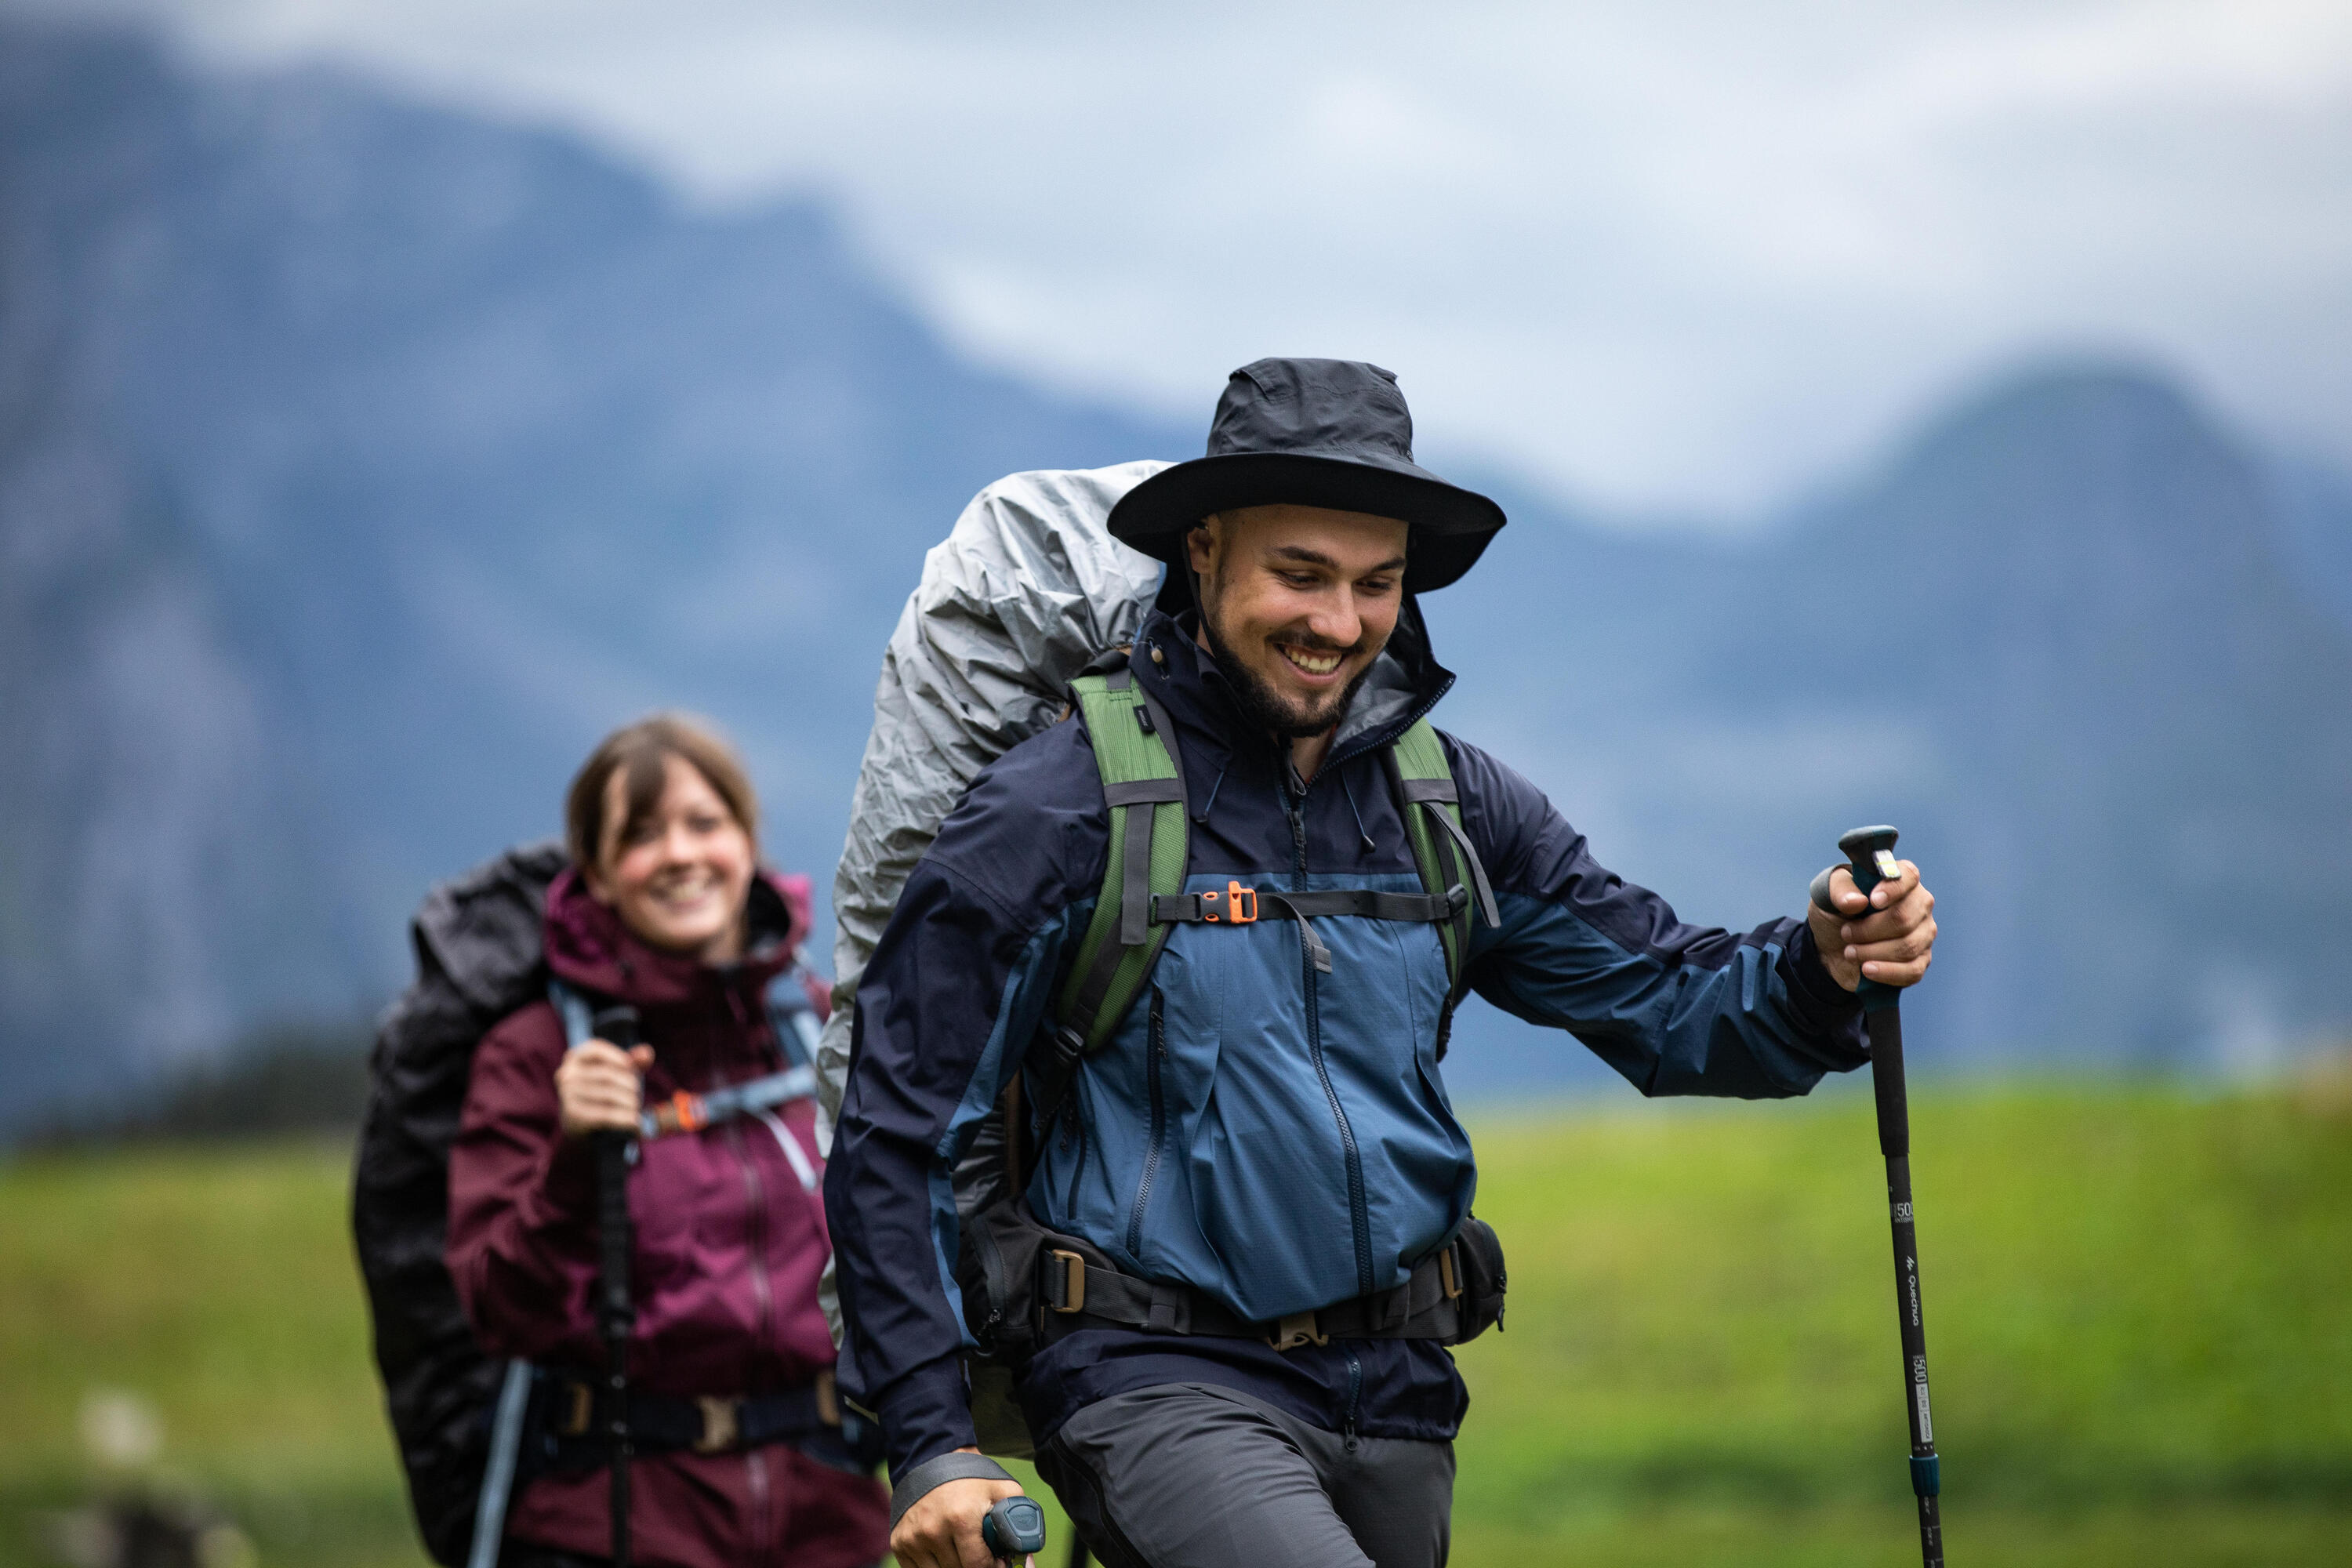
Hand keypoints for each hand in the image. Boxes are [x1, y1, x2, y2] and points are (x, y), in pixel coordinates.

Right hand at [555, 1040, 654, 1137]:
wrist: (577, 1122)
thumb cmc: (600, 1090)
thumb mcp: (614, 1072)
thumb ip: (631, 1061)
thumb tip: (647, 1053)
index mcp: (575, 1058)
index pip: (595, 1049)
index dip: (617, 1056)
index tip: (632, 1067)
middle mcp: (567, 1074)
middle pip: (607, 1074)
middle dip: (629, 1084)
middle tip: (637, 1093)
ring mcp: (568, 1094)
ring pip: (609, 1095)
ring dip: (629, 1102)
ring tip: (636, 1107)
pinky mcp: (574, 1114)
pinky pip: (605, 1114)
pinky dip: (624, 1118)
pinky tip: (636, 1122)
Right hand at [891, 1454, 1031, 1567]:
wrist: (931, 1461)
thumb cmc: (971, 1479)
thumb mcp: (1002, 1489)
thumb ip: (1019, 1517)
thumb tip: (1025, 1552)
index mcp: (960, 1518)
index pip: (977, 1566)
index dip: (991, 1567)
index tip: (996, 1562)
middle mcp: (932, 1530)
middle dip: (973, 1564)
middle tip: (979, 1552)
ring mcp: (912, 1538)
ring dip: (953, 1565)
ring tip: (961, 1547)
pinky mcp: (899, 1542)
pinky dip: (934, 1564)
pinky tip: (942, 1547)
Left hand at [1807, 859, 1935, 991]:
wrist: (1831, 947)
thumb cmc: (1836, 914)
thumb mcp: (1826, 895)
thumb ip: (1839, 891)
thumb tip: (1857, 901)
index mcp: (1899, 879)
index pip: (1908, 876)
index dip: (1892, 889)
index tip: (1872, 901)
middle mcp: (1918, 904)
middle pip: (1904, 918)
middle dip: (1869, 930)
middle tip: (1846, 933)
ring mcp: (1923, 933)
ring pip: (1907, 946)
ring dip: (1872, 952)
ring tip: (1849, 952)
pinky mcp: (1920, 960)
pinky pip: (1913, 970)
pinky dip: (1887, 972)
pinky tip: (1867, 969)